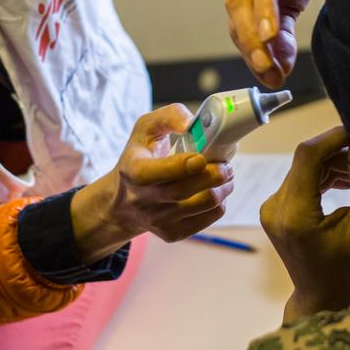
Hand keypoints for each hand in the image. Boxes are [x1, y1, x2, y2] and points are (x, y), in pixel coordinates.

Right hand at [70, 104, 233, 262]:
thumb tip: (192, 122)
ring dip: (223, 187)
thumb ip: (169, 117)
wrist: (124, 200)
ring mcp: (157, 220)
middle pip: (185, 191)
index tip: (201, 158)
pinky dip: (219, 202)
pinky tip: (214, 190)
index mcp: (133, 171)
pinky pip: (208, 218)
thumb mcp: (145, 129)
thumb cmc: (140, 157)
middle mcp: (143, 199)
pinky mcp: (171, 233)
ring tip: (224, 176)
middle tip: (226, 165)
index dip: (181, 166)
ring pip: (204, 205)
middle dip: (214, 175)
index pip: (155, 173)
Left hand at [225, 0, 337, 88]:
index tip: (265, 74)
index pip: (238, 21)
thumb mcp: (287, 5)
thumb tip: (279, 71)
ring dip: (264, 9)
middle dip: (251, 36)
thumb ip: (281, 37)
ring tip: (270, 35)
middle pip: (242, 1)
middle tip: (265, 64)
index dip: (249, 49)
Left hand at [259, 126, 349, 322]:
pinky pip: (300, 179)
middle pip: (305, 160)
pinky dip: (323, 175)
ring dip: (333, 162)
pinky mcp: (275, 208)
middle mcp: (275, 208)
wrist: (323, 299)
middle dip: (338, 149)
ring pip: (304, 167)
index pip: (308, 156)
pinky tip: (348, 179)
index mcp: (295, 215)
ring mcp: (271, 208)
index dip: (334, 136)